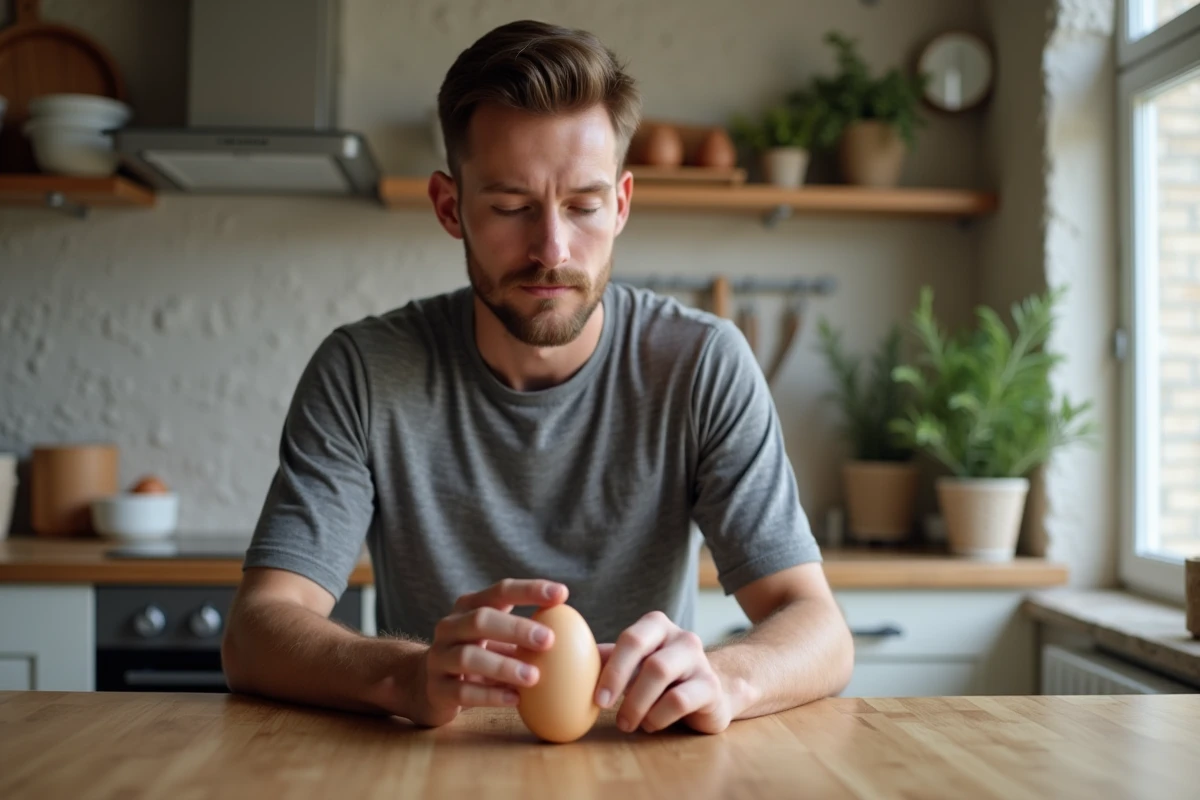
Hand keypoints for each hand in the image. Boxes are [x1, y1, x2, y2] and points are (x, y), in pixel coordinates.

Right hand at [408, 578, 566, 726]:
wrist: (428, 686)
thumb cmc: (480, 657)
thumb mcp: (500, 641)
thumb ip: (531, 637)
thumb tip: (589, 642)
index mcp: (470, 606)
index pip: (501, 591)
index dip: (531, 590)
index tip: (563, 594)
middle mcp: (450, 626)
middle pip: (481, 619)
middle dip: (516, 628)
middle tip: (549, 641)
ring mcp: (439, 656)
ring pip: (469, 656)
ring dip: (504, 666)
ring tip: (535, 677)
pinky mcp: (436, 688)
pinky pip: (463, 691)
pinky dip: (490, 695)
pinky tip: (515, 699)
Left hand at [594, 611, 732, 734]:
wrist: (709, 693)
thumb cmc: (661, 677)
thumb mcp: (634, 664)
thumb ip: (606, 660)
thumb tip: (563, 661)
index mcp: (656, 626)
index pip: (631, 639)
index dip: (612, 668)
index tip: (596, 698)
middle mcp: (681, 637)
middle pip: (648, 658)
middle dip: (621, 684)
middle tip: (603, 708)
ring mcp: (699, 660)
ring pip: (662, 676)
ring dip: (638, 704)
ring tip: (627, 723)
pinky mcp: (710, 687)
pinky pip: (680, 700)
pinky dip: (658, 716)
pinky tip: (650, 724)